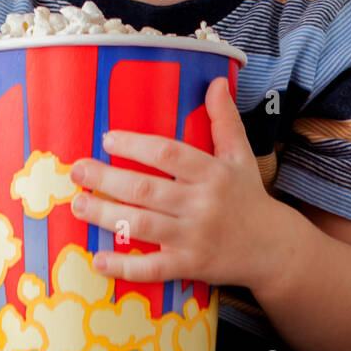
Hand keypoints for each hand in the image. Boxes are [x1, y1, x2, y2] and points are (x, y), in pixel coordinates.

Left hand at [67, 75, 285, 289]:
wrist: (274, 248)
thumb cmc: (250, 197)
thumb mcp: (241, 155)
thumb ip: (224, 119)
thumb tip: (216, 81)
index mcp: (213, 173)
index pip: (168, 154)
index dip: (135, 145)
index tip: (108, 139)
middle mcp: (202, 204)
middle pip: (146, 190)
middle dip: (107, 179)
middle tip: (77, 170)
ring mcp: (194, 237)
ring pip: (142, 226)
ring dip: (106, 216)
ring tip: (78, 204)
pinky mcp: (190, 266)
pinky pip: (152, 268)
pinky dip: (124, 267)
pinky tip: (99, 260)